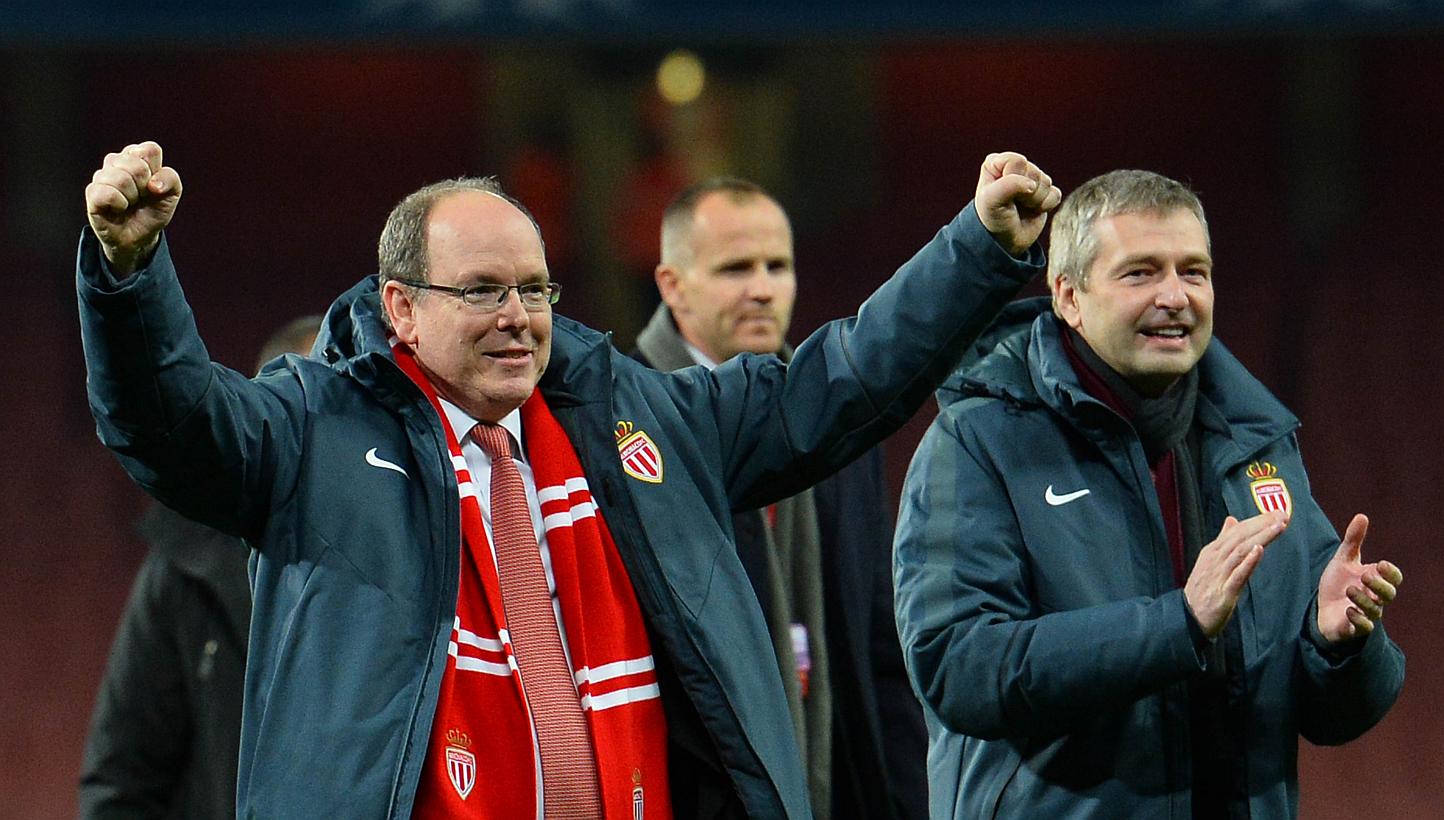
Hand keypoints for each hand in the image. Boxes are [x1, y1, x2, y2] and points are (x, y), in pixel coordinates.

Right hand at [85, 141, 182, 275]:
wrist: (139, 236)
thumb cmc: (152, 210)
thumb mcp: (171, 195)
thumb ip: (171, 180)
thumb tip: (154, 184)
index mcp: (137, 156)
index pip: (150, 150)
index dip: (156, 171)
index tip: (153, 185)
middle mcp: (117, 161)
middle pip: (137, 166)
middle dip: (145, 187)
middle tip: (141, 197)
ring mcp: (102, 175)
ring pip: (122, 179)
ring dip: (132, 198)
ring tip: (129, 203)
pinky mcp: (92, 191)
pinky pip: (108, 193)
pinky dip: (119, 204)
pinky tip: (118, 208)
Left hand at [974, 152, 1061, 256]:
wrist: (1004, 241)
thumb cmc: (992, 218)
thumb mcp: (990, 201)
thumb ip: (1008, 185)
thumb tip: (1032, 185)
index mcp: (997, 163)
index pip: (1017, 161)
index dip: (1013, 179)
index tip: (1003, 194)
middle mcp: (1015, 168)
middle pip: (1034, 171)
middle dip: (1026, 192)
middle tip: (1014, 203)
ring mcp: (1031, 179)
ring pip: (1046, 182)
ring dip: (1035, 200)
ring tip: (1021, 207)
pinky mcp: (1046, 192)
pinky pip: (1055, 193)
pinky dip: (1046, 205)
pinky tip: (1033, 210)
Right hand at [1184, 511, 1287, 637]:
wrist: (1187, 617)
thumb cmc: (1202, 590)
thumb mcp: (1210, 561)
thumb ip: (1222, 541)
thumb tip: (1231, 520)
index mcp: (1212, 552)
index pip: (1237, 531)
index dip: (1257, 520)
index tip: (1276, 512)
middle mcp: (1215, 560)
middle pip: (1240, 537)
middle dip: (1262, 524)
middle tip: (1282, 514)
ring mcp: (1219, 575)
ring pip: (1240, 551)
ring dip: (1260, 537)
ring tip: (1277, 527)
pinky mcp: (1223, 593)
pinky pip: (1237, 575)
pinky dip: (1248, 561)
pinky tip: (1259, 550)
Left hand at [1317, 514, 1402, 642]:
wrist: (1322, 609)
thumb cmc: (1337, 583)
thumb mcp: (1343, 560)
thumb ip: (1353, 540)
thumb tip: (1362, 516)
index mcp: (1375, 581)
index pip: (1394, 578)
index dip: (1391, 572)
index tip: (1380, 564)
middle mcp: (1374, 598)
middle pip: (1389, 594)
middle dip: (1380, 585)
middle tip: (1365, 575)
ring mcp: (1366, 613)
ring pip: (1375, 610)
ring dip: (1364, 600)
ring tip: (1350, 589)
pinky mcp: (1353, 627)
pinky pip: (1363, 627)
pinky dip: (1358, 620)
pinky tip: (1348, 611)